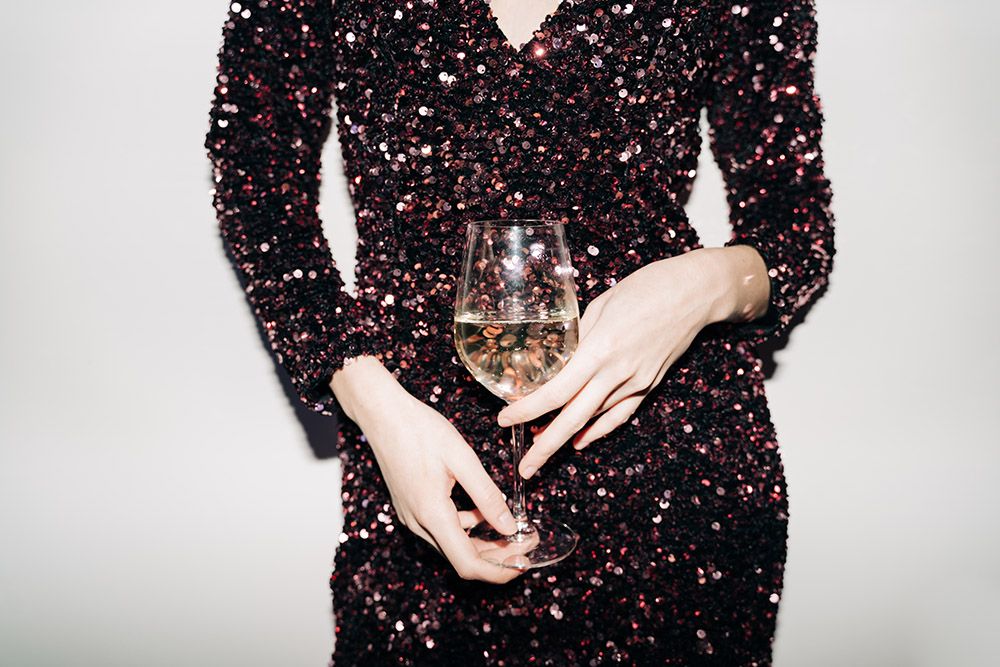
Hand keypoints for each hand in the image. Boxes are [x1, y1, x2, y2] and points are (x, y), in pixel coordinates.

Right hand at [331, 357, 523, 583]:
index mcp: (431, 513)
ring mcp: (412, 518)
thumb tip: (509, 526)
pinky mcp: (412, 509)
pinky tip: (484, 511)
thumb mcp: (462, 458)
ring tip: (514, 528)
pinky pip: (443, 530)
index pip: (468, 564)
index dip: (499, 572)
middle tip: (528, 542)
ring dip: (485, 543)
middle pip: (462, 559)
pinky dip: (468, 528)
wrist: (382, 414)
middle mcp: (418, 523)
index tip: (524, 563)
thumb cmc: (420, 430)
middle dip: (499, 557)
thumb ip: (487, 495)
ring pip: (453, 546)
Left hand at [496, 246, 768, 477]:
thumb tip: (555, 353)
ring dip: (567, 437)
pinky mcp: (650, 384)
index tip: (505, 419)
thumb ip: (579, 334)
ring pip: (595, 419)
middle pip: (574, 418)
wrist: (696, 292)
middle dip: (545, 447)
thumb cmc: (647, 287)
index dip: (528, 409)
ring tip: (541, 450)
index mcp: (600, 348)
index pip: (557, 390)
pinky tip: (581, 441)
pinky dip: (599, 431)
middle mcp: (618, 372)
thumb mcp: (601, 305)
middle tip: (524, 468)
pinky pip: (620, 414)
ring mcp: (637, 381)